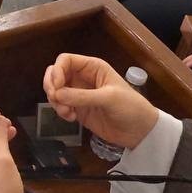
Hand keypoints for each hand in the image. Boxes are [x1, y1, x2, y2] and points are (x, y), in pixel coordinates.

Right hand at [41, 53, 161, 150]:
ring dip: (55, 101)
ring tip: (67, 112)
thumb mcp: (108, 98)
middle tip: (55, 99)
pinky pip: (60, 105)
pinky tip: (71, 118)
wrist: (139, 131)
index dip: (57, 71)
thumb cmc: (130, 107)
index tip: (56, 87)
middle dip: (51, 86)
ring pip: (55, 91)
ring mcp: (79, 94)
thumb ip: (81, 96)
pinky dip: (60, 111)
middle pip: (56, 74)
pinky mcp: (78, 109)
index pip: (65, 61)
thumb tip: (56, 94)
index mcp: (92, 67)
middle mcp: (83, 78)